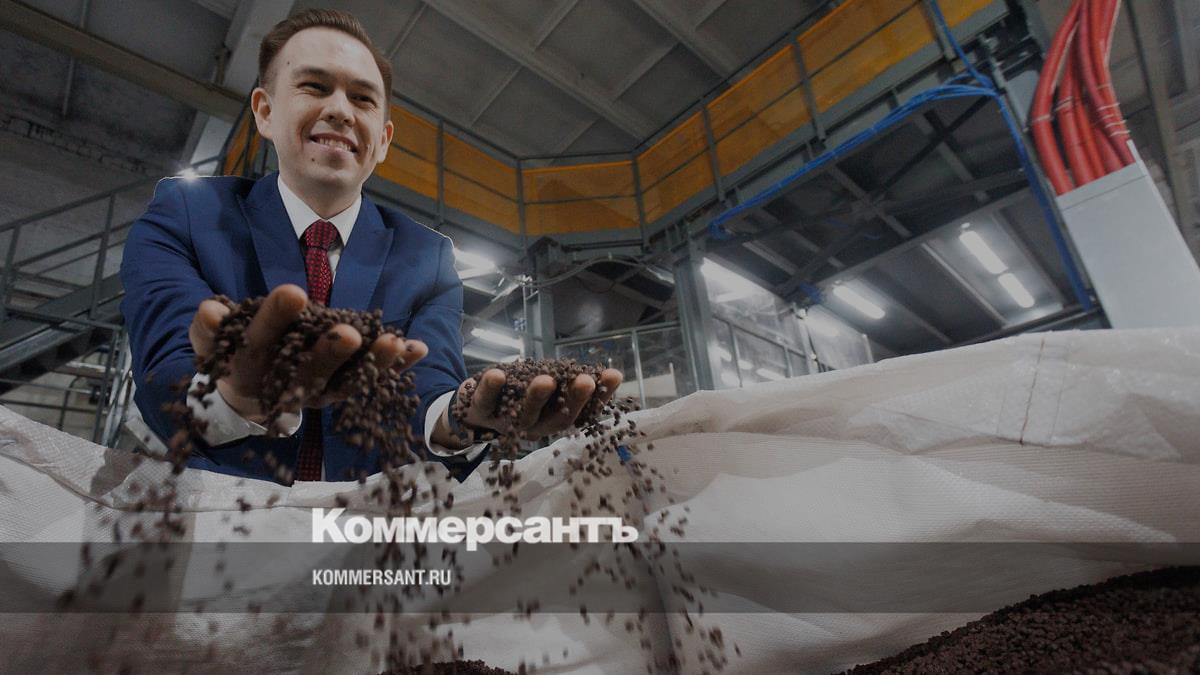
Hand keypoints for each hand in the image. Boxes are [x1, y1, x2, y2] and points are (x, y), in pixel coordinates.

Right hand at [188, 284, 427, 421]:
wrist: (248, 391)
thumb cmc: (232, 353)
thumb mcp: (213, 340)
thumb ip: (210, 329)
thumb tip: (209, 310)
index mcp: (251, 370)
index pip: (262, 342)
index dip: (276, 320)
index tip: (294, 291)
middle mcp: (289, 386)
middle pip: (310, 369)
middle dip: (330, 351)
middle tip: (348, 332)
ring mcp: (320, 392)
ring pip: (348, 380)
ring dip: (373, 362)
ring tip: (394, 341)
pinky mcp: (343, 390)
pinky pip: (371, 378)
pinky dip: (395, 365)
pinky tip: (417, 347)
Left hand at [446, 367, 623, 441]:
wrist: (474, 412)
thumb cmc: (519, 399)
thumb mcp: (548, 392)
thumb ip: (572, 384)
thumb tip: (614, 374)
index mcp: (554, 420)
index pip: (582, 412)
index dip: (599, 397)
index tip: (613, 376)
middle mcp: (534, 426)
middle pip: (556, 418)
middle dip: (572, 399)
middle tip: (586, 380)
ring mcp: (507, 421)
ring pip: (523, 414)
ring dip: (535, 397)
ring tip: (546, 379)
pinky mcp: (480, 411)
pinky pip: (486, 401)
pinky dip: (490, 387)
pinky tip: (498, 373)